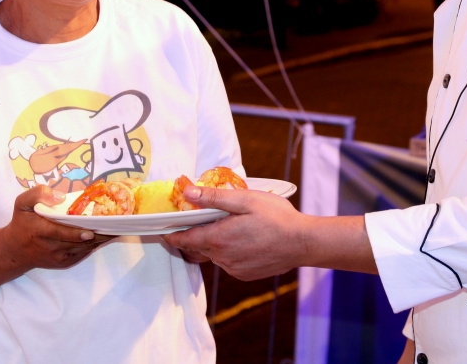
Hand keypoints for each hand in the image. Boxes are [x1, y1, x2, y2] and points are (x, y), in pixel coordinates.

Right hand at [0, 186, 114, 270]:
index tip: (91, 231)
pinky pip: (83, 253)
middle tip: (115, 225)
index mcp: (39, 230)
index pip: (60, 233)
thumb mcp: (22, 203)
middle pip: (77, 242)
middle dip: (97, 234)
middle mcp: (50, 246)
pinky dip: (95, 244)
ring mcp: (58, 257)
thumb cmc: (22, 222)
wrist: (15, 250)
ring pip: (83, 248)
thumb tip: (60, 197)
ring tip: (117, 228)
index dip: (76, 233)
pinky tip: (107, 234)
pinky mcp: (64, 263)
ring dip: (100, 239)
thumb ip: (38, 194)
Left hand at [163, 185, 308, 280]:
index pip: (183, 239)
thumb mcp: (245, 200)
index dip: (171, 234)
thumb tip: (187, 192)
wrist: (303, 243)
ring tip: (226, 226)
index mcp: (218, 239)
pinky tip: (242, 239)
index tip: (163, 229)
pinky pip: (228, 262)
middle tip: (198, 219)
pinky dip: (228, 251)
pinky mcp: (244, 274)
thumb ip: (214, 198)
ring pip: (213, 254)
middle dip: (194, 235)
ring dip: (214, 242)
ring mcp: (233, 268)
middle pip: (197, 247)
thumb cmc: (276, 217)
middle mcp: (221, 258)